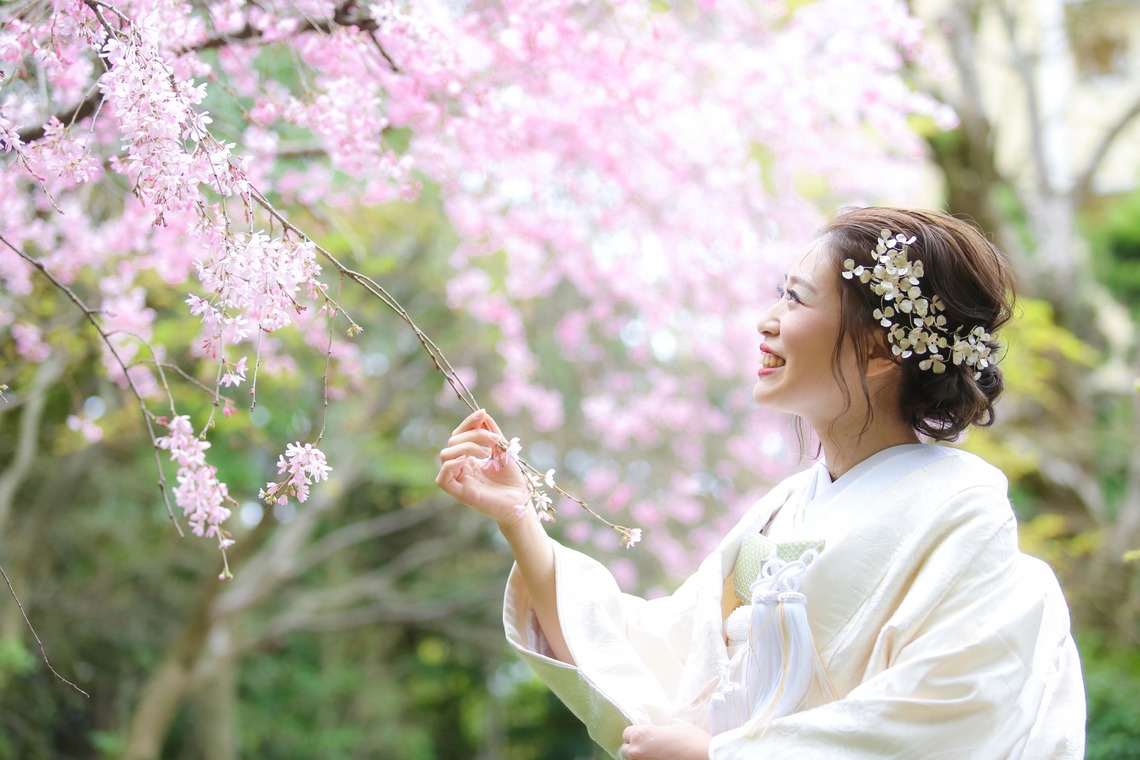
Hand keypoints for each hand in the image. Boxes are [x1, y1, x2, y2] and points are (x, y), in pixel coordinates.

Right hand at [435, 409, 530, 526]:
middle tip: (495, 440)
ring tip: (486, 452)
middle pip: (452, 441)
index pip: (459, 434)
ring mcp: (459, 480)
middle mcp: (460, 468)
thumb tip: (482, 414)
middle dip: (474, 434)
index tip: (482, 413)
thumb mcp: (503, 450)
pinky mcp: (461, 494)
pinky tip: (471, 461)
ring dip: (466, 446)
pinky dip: (452, 464)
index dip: (468, 422)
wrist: (522, 500)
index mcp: (468, 457)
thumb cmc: (512, 479)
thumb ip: (493, 433)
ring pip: (445, 455)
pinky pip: (442, 478)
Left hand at [619, 721, 710, 759]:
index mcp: (641, 734)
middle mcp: (637, 751)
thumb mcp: (677, 724)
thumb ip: (664, 725)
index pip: (626, 733)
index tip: (643, 735)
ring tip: (654, 754)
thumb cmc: (692, 740)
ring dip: (640, 757)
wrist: (706, 758)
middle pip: (625, 750)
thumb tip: (663, 728)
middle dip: (634, 747)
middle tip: (647, 747)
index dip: (635, 733)